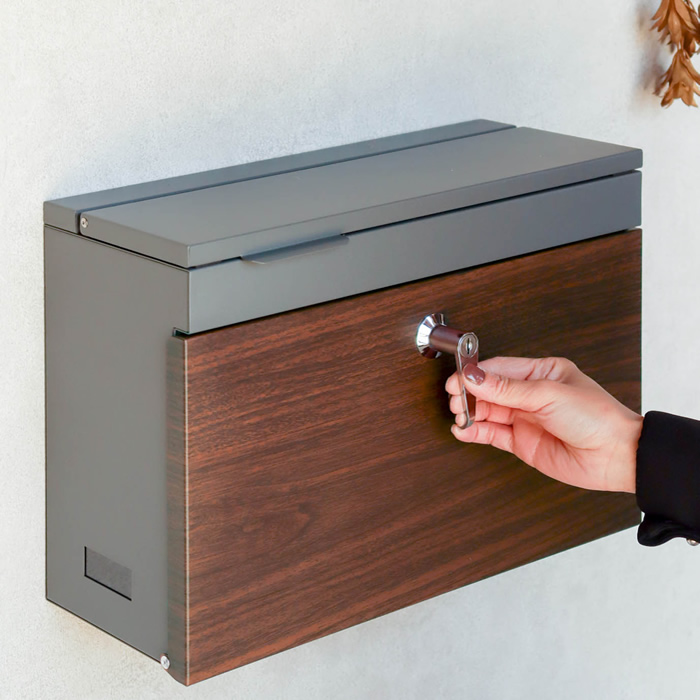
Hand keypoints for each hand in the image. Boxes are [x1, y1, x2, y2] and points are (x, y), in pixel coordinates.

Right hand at [445, 356, 642, 492]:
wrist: (616, 456)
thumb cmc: (596, 418)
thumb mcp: (548, 395)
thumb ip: (507, 389)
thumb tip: (474, 377)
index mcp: (541, 372)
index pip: (499, 368)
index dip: (475, 373)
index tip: (458, 379)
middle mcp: (531, 394)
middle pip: (489, 390)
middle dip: (469, 394)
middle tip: (456, 400)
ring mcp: (525, 418)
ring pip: (487, 412)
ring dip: (470, 413)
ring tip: (459, 416)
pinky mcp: (521, 443)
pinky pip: (491, 434)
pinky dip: (474, 432)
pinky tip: (463, 430)